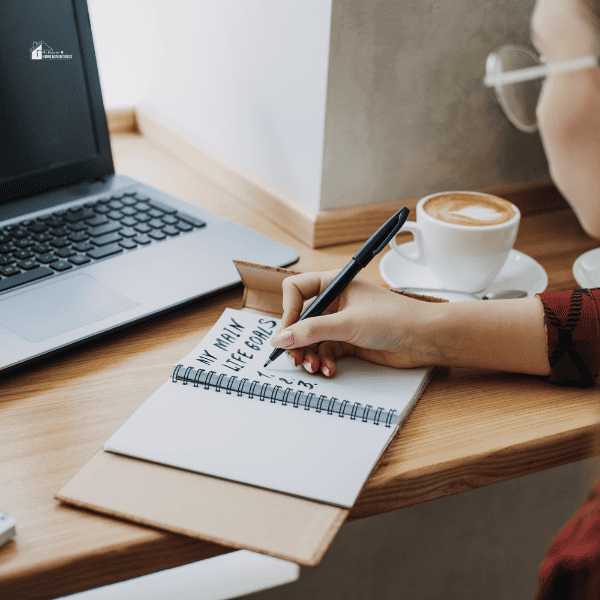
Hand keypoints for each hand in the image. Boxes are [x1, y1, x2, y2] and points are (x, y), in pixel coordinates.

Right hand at [270, 270, 445, 376]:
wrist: (425, 338)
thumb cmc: (394, 318)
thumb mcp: (347, 323)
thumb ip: (311, 331)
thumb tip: (281, 339)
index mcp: (333, 284)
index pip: (295, 291)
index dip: (288, 311)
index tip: (288, 332)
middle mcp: (335, 302)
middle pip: (300, 319)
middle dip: (296, 340)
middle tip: (295, 357)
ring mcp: (341, 322)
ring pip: (311, 339)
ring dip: (308, 354)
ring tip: (312, 366)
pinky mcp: (348, 341)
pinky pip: (325, 351)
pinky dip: (324, 361)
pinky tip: (329, 369)